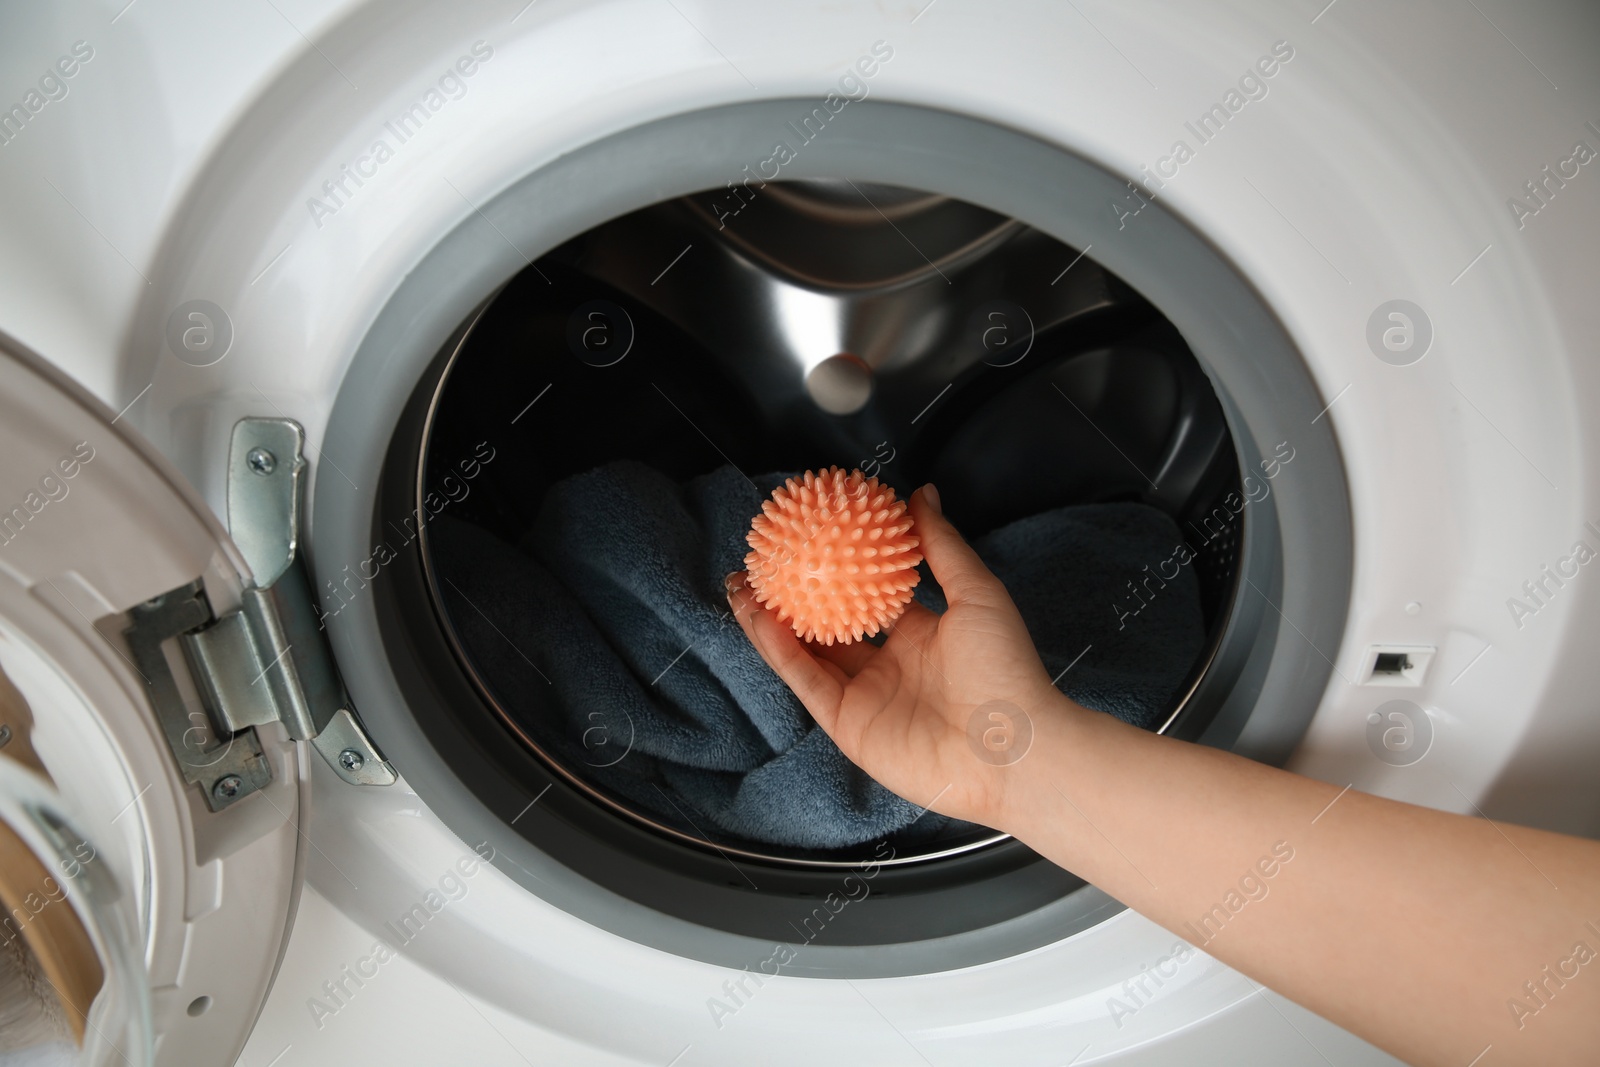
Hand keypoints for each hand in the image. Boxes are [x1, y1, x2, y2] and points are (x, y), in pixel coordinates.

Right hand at [726, 484, 1080, 828]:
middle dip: (793, 593)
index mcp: (920, 634)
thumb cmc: (1007, 670)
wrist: (1012, 749)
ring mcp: (865, 695)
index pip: (869, 593)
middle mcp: (888, 664)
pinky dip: (781, 651)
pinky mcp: (847, 725)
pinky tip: (759, 619)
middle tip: (762, 559)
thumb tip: (921, 493)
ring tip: (740, 585)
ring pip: (806, 652)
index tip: (811, 533)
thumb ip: (943, 546)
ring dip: (771, 620)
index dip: (839, 565)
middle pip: (828, 623)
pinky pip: (807, 681)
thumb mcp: (978, 594)